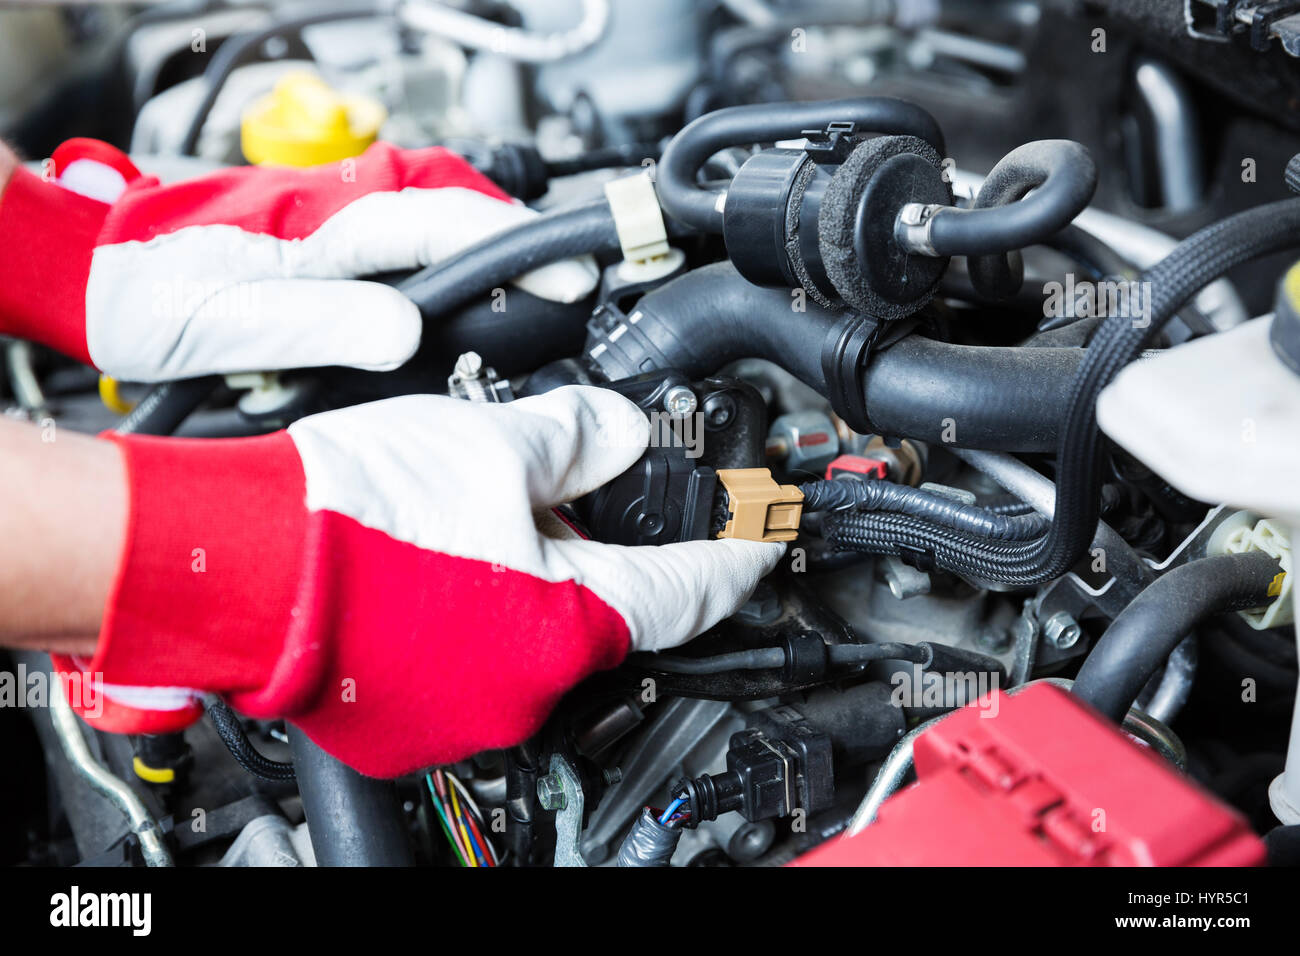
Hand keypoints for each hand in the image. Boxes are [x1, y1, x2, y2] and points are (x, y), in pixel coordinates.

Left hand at [0, 139, 595, 381]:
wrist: (94, 270)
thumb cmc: (151, 292)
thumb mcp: (233, 323)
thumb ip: (325, 324)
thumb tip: (408, 332)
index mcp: (331, 223)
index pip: (452, 221)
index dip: (522, 250)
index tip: (571, 275)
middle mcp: (341, 205)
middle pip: (456, 202)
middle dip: (514, 238)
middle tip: (558, 284)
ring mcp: (334, 212)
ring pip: (433, 211)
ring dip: (480, 243)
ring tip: (517, 291)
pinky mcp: (323, 230)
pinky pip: (404, 228)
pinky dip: (441, 251)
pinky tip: (446, 293)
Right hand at [52, 386, 783, 775]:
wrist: (234, 556)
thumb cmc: (347, 510)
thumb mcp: (492, 442)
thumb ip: (577, 439)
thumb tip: (614, 433)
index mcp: (568, 625)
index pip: (691, 593)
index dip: (736, 559)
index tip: (760, 543)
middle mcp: (527, 688)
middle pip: (606, 613)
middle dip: (605, 553)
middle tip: (578, 496)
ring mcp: (466, 712)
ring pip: (535, 637)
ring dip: (531, 580)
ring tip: (484, 518)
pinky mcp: (411, 717)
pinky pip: (474, 661)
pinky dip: (477, 613)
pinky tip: (441, 563)